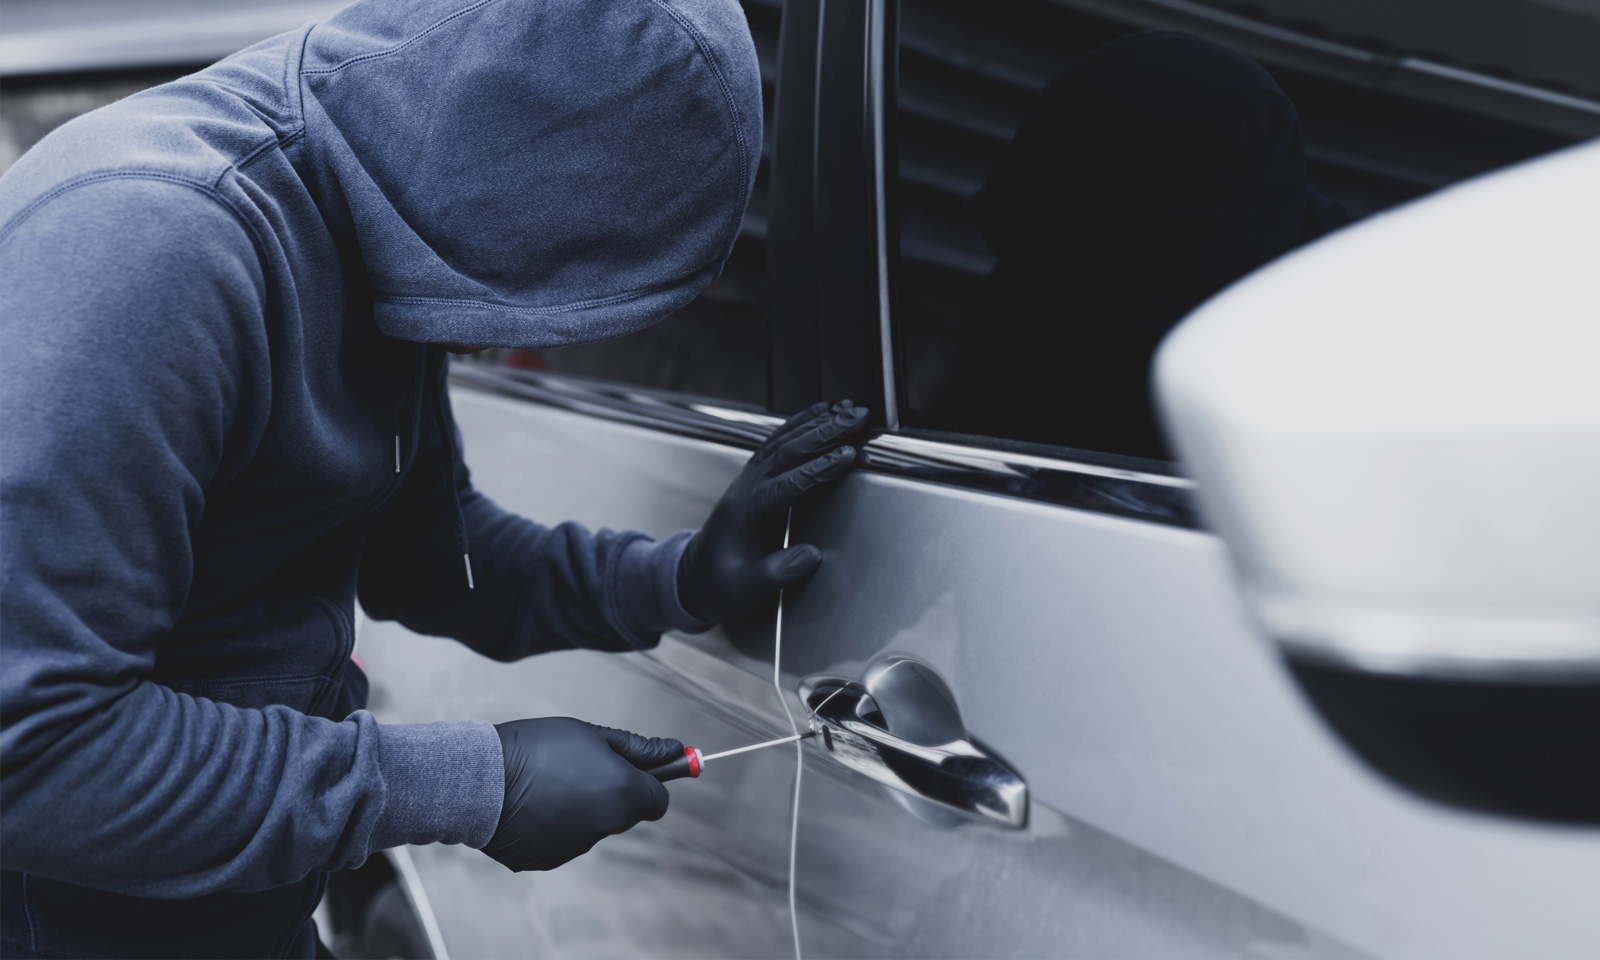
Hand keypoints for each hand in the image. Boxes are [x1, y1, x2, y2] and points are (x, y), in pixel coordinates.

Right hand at [481, 718, 680, 871]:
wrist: (480, 781)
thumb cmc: (536, 748)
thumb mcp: (590, 734)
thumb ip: (637, 748)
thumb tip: (675, 751)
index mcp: (623, 794)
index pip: (659, 799)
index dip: (650, 782)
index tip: (637, 769)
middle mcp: (606, 826)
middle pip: (625, 812)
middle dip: (613, 792)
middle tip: (581, 768)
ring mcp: (577, 847)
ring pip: (592, 826)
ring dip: (581, 808)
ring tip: (546, 784)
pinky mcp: (548, 860)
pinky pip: (562, 841)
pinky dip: (554, 825)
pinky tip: (531, 805)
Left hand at [678, 400, 869, 624]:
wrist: (689, 580)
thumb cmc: (716, 586)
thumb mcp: (743, 591)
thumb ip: (775, 574)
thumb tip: (811, 555)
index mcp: (744, 513)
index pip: (785, 485)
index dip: (818, 470)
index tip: (847, 457)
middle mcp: (745, 489)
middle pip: (786, 452)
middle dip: (825, 432)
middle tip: (857, 418)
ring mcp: (748, 481)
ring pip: (783, 442)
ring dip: (816, 424)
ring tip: (848, 409)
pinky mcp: (753, 480)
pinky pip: (777, 445)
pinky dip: (800, 426)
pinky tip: (820, 415)